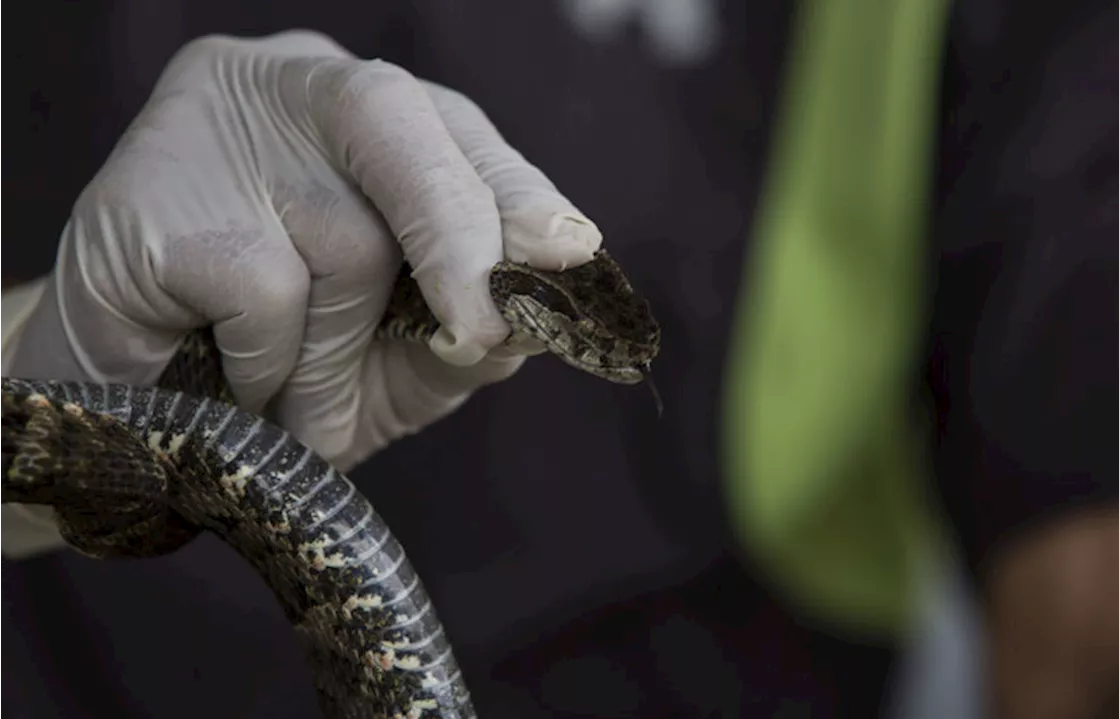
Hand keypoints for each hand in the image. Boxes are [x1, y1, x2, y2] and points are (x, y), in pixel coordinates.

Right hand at [5, 31, 600, 471]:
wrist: (144, 425)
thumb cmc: (289, 376)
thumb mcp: (405, 361)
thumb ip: (475, 336)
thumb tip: (534, 317)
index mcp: (367, 122)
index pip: (455, 129)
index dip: (516, 190)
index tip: (569, 252)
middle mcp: (291, 92)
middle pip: (396, 122)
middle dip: (458, 237)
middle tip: (479, 334)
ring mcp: (210, 124)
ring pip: (339, 232)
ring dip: (336, 355)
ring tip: (292, 400)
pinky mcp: (142, 188)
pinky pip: (260, 286)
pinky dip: (267, 364)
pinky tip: (225, 376)